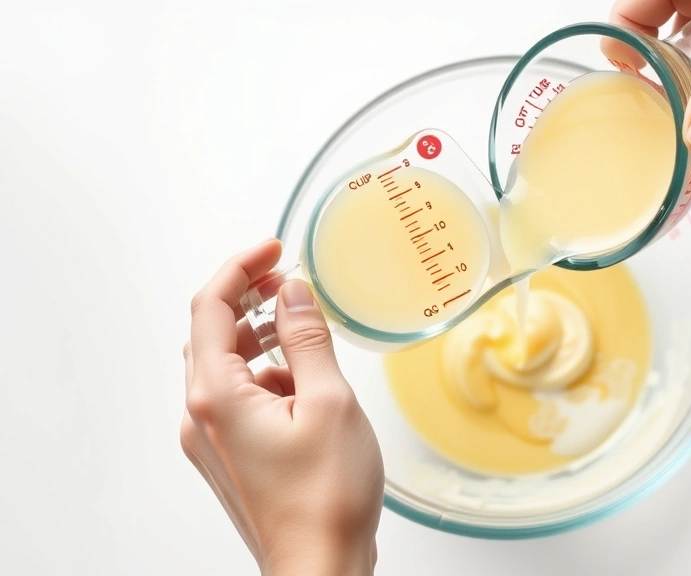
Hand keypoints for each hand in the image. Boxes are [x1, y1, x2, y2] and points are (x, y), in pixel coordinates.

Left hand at [180, 239, 383, 575]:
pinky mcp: (229, 456)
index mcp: (217, 395)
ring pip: (224, 365)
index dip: (240, 266)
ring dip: (259, 338)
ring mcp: (211, 439)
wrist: (320, 567)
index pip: (211, 307)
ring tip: (303, 329)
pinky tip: (305, 384)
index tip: (273, 248)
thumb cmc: (325, 498)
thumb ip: (306, 340)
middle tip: (287, 280)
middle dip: (248, 298)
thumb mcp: (328, 402)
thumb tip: (294, 293)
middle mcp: (202, 416)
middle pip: (211, 333)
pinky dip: (265, 376)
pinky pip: (237, 397)